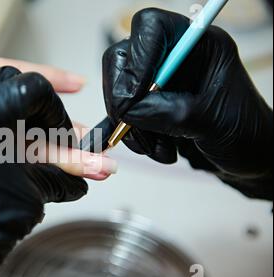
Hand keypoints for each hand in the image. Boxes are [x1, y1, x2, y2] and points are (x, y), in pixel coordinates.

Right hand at [102, 8, 272, 199]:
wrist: (247, 158)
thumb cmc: (244, 133)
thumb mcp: (209, 122)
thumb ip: (166, 112)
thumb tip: (127, 111)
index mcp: (198, 45)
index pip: (152, 27)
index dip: (137, 58)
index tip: (133, 98)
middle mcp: (174, 57)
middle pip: (124, 58)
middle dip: (123, 97)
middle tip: (127, 123)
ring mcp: (159, 81)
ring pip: (119, 91)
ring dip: (130, 125)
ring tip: (156, 148)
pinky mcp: (149, 104)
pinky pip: (124, 114)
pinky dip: (134, 136)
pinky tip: (158, 149)